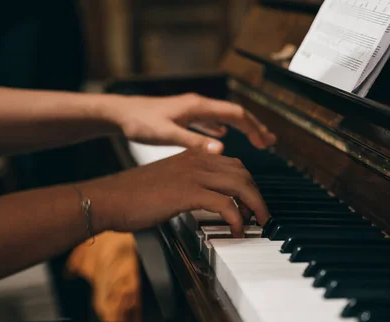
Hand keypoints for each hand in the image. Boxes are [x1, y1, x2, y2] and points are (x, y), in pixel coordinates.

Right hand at [83, 150, 269, 236]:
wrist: (109, 198)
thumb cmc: (134, 196)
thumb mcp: (169, 183)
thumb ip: (192, 186)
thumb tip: (212, 203)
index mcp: (193, 156)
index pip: (235, 165)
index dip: (249, 185)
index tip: (252, 205)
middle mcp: (197, 160)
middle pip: (243, 174)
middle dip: (258, 197)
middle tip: (261, 217)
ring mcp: (193, 174)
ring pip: (240, 186)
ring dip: (254, 207)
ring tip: (257, 224)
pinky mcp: (188, 192)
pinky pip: (225, 204)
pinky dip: (236, 219)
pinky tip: (235, 231)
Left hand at [102, 93, 276, 153]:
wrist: (118, 113)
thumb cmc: (139, 122)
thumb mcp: (167, 134)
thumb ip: (194, 141)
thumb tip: (222, 149)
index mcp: (198, 107)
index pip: (236, 114)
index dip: (254, 128)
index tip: (266, 143)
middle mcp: (198, 105)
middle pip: (235, 114)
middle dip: (254, 127)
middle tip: (270, 142)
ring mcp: (192, 109)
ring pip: (225, 117)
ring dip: (242, 128)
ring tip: (255, 139)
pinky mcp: (184, 115)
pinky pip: (211, 121)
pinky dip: (223, 129)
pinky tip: (222, 137)